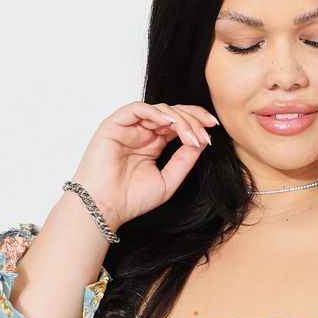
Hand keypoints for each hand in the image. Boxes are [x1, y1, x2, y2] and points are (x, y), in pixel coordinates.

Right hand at [69, 100, 219, 232]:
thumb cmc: (131, 199)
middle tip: (206, 130)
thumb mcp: (168, 180)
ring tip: (190, 134)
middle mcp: (142, 133)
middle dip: (192, 118)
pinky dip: (155, 112)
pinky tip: (169, 122)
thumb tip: (202, 142)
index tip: (213, 129)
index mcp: (154, 144)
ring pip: (159, 110)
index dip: (196, 123)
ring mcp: (129, 128)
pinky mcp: (114, 125)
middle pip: (172, 114)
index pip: (178, 125)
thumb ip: (184, 160)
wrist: (104, 208)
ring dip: (179, 118)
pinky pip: (137, 109)